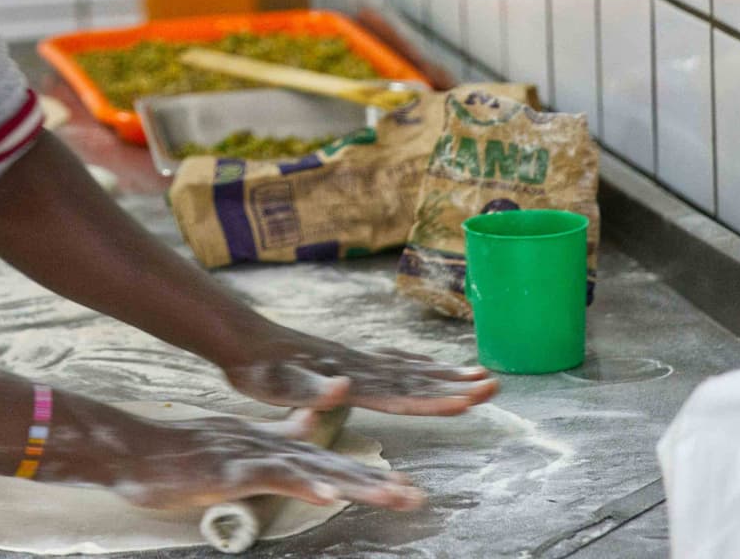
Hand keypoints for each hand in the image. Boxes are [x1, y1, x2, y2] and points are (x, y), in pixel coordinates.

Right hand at [83, 404, 424, 512]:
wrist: (133, 450)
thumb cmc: (178, 459)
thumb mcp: (234, 457)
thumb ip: (269, 452)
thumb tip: (302, 448)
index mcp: (272, 448)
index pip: (328, 463)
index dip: (366, 476)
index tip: (404, 489)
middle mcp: (270, 447)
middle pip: (332, 466)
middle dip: (376, 483)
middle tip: (417, 498)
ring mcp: (253, 455)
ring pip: (314, 468)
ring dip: (355, 483)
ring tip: (393, 496)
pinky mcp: (232, 467)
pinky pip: (273, 476)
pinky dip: (303, 482)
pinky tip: (329, 493)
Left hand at [218, 328, 499, 416]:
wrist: (243, 340)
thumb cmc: (260, 372)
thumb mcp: (281, 387)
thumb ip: (314, 390)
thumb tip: (345, 385)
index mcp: (352, 380)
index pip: (404, 393)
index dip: (439, 398)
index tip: (472, 398)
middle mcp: (362, 367)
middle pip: (418, 378)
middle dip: (458, 384)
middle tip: (496, 386)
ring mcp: (357, 360)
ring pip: (411, 368)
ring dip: (446, 374)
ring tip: (480, 374)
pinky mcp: (348, 358)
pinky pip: (394, 362)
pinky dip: (418, 365)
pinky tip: (429, 366)